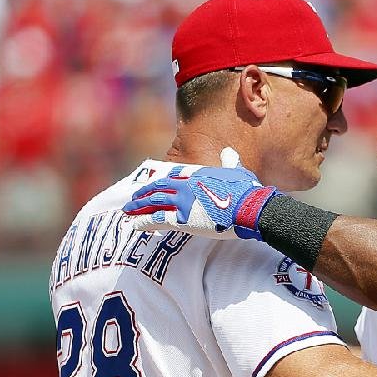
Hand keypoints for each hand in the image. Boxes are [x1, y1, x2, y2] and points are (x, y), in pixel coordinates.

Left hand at [123, 158, 277, 240]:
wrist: (248, 208)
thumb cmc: (247, 191)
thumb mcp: (238, 172)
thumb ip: (230, 162)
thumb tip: (229, 152)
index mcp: (199, 174)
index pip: (174, 176)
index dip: (161, 181)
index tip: (153, 184)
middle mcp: (187, 186)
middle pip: (159, 187)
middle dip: (145, 192)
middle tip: (135, 197)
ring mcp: (183, 202)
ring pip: (154, 202)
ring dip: (139, 206)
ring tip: (128, 210)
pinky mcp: (183, 219)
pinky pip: (157, 219)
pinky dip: (144, 221)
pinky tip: (135, 225)